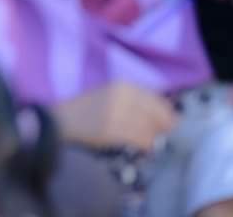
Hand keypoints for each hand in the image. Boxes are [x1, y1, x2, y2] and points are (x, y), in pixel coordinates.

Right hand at [53, 82, 177, 151]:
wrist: (62, 120)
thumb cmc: (87, 108)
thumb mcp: (111, 94)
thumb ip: (134, 100)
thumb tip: (164, 113)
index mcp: (123, 85)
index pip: (157, 100)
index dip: (167, 113)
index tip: (169, 122)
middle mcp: (123, 96)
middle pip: (158, 115)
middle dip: (163, 127)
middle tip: (160, 135)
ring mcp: (119, 114)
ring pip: (151, 129)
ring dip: (153, 137)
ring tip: (148, 141)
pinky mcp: (114, 131)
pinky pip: (141, 140)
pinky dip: (146, 145)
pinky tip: (142, 147)